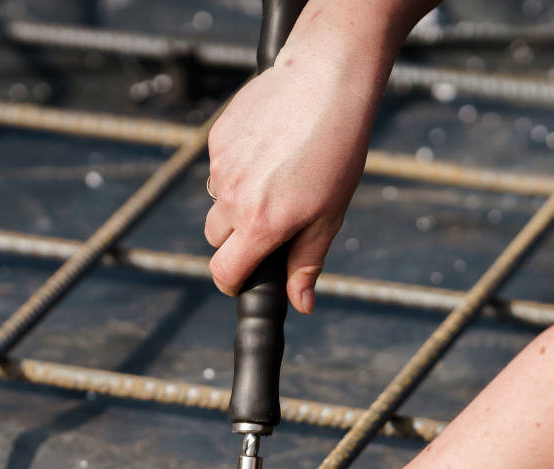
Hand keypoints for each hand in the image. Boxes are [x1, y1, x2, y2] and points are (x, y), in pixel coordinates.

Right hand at [204, 32, 387, 313]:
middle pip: (216, 239)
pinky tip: (270, 149)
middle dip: (237, 238)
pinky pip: (219, 167)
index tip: (246, 277)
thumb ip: (307, 262)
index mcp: (260, 224)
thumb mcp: (330, 214)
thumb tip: (300, 303)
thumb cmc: (337, 149)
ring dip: (237, 201)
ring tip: (278, 176)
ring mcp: (221, 166)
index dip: (234, 281)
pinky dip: (238, 167)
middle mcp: (232, 197)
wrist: (326, 80)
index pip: (223, 272)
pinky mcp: (218, 137)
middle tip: (275, 218)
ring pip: (217, 201)